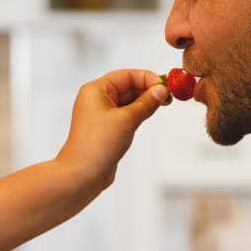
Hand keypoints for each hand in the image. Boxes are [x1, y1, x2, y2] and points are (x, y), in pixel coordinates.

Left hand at [53, 68, 168, 195]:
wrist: (82, 174)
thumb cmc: (97, 145)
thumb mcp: (127, 120)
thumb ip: (146, 103)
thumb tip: (161, 90)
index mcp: (96, 90)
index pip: (126, 75)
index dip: (147, 78)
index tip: (165, 86)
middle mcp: (96, 99)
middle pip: (128, 87)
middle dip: (148, 90)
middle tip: (168, 97)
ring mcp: (101, 115)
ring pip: (128, 101)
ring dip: (145, 102)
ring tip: (162, 105)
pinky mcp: (106, 129)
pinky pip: (126, 115)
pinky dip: (139, 113)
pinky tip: (150, 114)